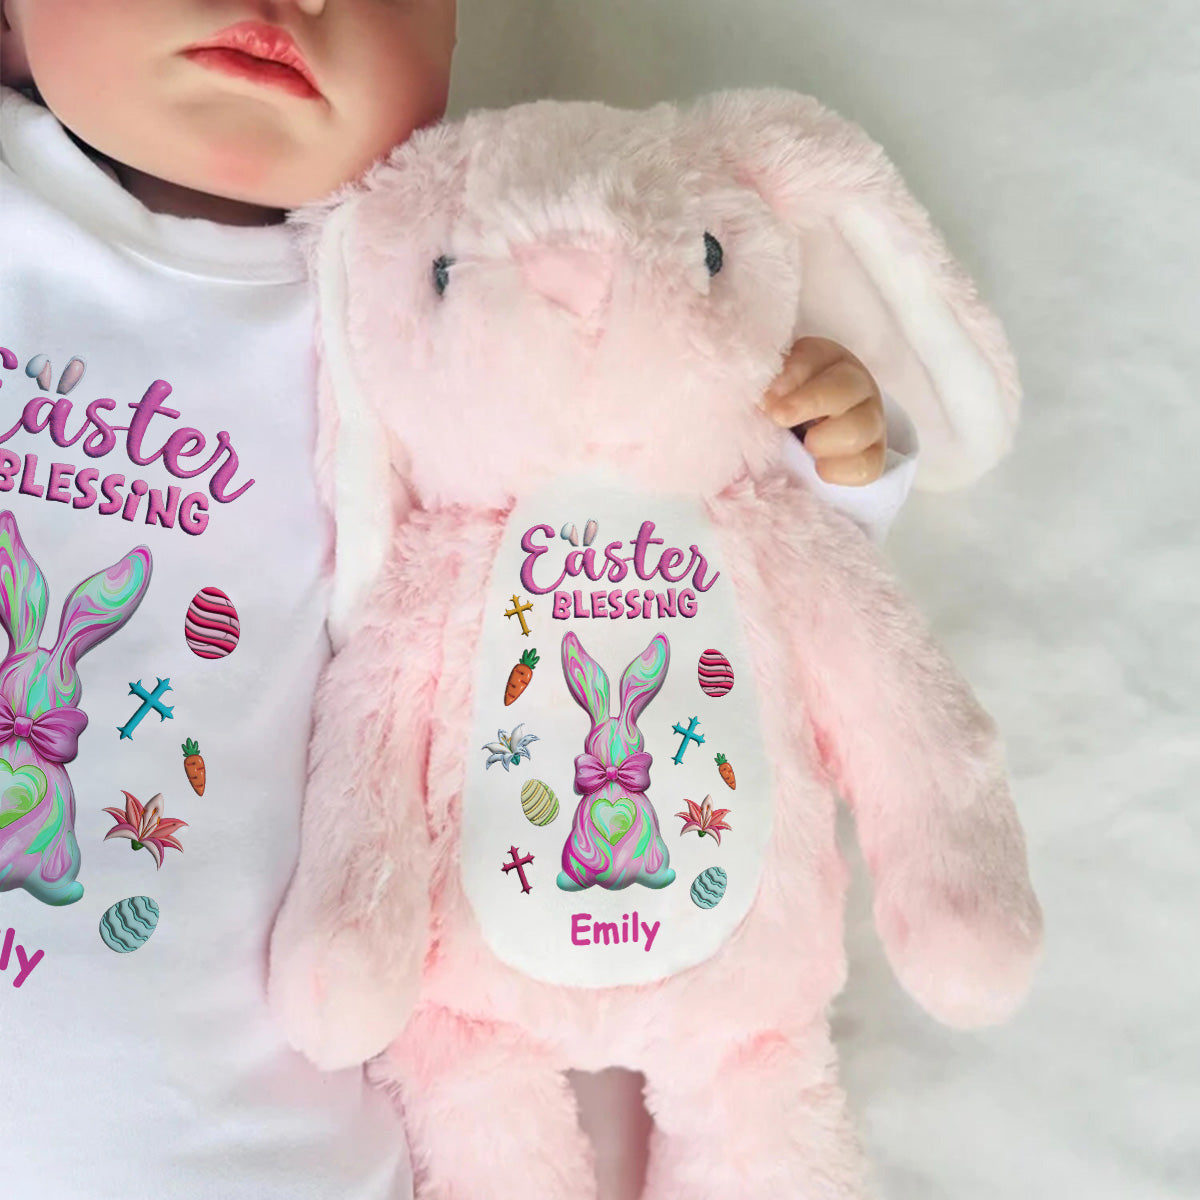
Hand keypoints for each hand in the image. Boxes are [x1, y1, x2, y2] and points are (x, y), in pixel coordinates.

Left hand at [764, 337, 886, 484]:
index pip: (812, 360)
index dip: (790, 377)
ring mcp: (869, 421)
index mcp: (825, 360)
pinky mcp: (872, 456)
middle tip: (779, 418)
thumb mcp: (771, 389)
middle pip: (845, 388)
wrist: (808, 435)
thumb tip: (762, 401)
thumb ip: (765, 388)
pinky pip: (866, 467)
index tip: (766, 398)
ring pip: (860, 428)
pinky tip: (818, 467)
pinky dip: (840, 471)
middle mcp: (854, 386)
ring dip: (825, 441)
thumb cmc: (783, 407)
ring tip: (805, 447)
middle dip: (809, 403)